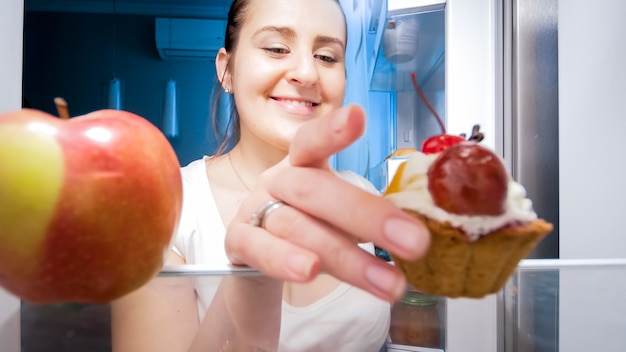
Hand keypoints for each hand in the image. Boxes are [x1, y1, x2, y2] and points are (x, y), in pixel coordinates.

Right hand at [225, 105, 429, 301]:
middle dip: (366, 215)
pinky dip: (283, 259)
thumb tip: (426, 228)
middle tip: (414, 241)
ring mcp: (255, 209)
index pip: (314, 140)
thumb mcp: (337, 212)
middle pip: (314, 189)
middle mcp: (278, 180)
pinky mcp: (238, 241)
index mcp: (304, 163)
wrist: (260, 254)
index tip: (358, 117)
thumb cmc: (309, 223)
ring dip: (347, 258)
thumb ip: (370, 215)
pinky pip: (259, 249)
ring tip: (388, 282)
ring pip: (297, 227)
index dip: (333, 130)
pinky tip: (309, 272)